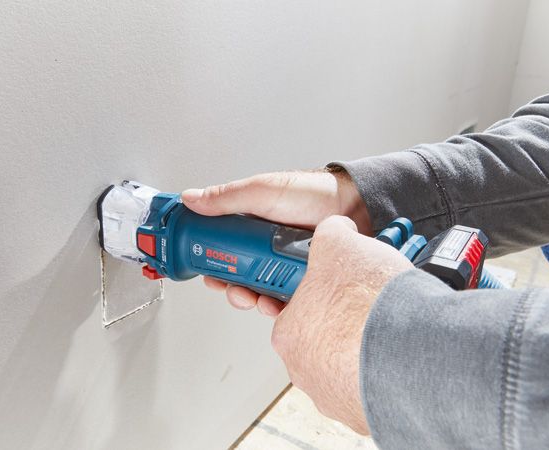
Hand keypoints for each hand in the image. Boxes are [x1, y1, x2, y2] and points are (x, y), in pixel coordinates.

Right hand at [181, 170, 371, 314]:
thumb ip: (226, 198)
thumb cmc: (314, 193)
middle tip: (230, 288)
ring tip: (255, 296)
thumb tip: (192, 199)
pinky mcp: (305, 283)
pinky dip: (278, 307)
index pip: (223, 249)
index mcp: (253, 226)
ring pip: (260, 292)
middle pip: (239, 276)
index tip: (205, 272)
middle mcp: (268, 248)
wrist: (356, 207)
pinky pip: (287, 303)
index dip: (212, 262)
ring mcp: (286, 266)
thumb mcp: (263, 191)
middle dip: (231, 287)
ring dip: (252, 299)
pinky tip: (276, 303)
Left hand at [271, 215, 412, 432]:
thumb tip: (335, 228)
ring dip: (365, 348)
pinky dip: (385, 372)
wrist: (412, 349)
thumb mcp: (340, 243)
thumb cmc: (368, 304)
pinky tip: (400, 352)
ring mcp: (333, 397)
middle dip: (345, 322)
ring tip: (391, 327)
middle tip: (370, 305)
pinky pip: (372, 388)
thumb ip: (330, 232)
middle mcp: (304, 371)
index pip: (297, 311)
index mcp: (288, 334)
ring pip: (347, 366)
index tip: (342, 288)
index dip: (322, 294)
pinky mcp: (364, 417)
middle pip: (322, 340)